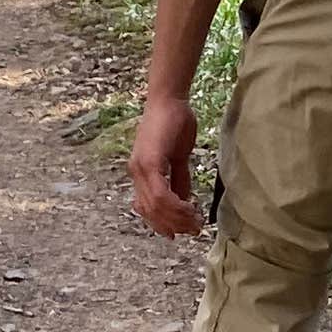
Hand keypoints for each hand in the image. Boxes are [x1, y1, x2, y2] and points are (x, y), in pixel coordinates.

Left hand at [130, 91, 202, 238]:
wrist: (169, 99)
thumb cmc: (175, 122)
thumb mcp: (178, 156)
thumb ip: (178, 178)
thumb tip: (185, 199)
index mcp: (141, 172)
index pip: (147, 208)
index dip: (162, 224)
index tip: (180, 233)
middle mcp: (136, 172)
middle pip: (151, 212)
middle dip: (173, 225)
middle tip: (193, 230)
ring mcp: (140, 168)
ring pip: (155, 206)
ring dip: (177, 218)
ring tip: (195, 222)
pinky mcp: (149, 162)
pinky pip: (160, 193)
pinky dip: (175, 205)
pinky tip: (189, 208)